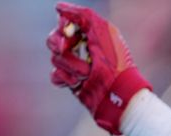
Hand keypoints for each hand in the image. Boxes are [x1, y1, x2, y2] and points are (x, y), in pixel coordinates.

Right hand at [46, 2, 151, 134]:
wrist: (117, 93)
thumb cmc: (115, 61)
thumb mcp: (102, 31)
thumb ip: (82, 15)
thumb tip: (58, 8)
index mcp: (90, 34)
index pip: (64, 24)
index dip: (63, 27)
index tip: (71, 33)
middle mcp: (81, 48)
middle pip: (53, 40)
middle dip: (62, 46)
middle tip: (69, 50)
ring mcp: (75, 65)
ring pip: (55, 59)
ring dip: (71, 65)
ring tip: (86, 73)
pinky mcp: (71, 81)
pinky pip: (55, 76)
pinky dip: (64, 78)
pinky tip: (76, 82)